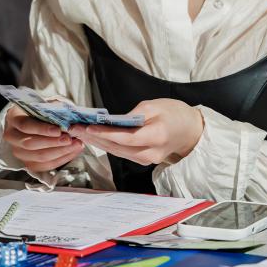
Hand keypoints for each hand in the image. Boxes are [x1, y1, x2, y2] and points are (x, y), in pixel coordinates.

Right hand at [3, 105, 83, 171]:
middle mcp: (12, 136)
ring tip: (76, 144)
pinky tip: (73, 151)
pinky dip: (61, 159)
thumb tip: (66, 115)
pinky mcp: (28, 163)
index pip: (26, 125)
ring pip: (38, 157)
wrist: (35, 120)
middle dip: (53, 142)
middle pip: (30, 144)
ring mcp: (18, 152)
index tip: (58, 130)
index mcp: (14, 118)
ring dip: (60, 152)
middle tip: (69, 139)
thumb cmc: (41, 110)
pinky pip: (45, 165)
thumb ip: (53, 108)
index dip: (42, 129)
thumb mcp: (45, 103)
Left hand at [68, 99, 203, 165]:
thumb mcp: (156, 105)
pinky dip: (108, 145)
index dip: (105, 134)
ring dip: (97, 143)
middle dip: (95, 138)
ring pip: (117, 152)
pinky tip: (95, 138)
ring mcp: (147, 160)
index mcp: (157, 136)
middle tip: (75, 129)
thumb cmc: (175, 114)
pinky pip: (122, 153)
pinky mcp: (143, 160)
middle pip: (118, 147)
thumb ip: (134, 115)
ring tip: (80, 133)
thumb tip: (113, 122)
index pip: (126, 138)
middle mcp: (151, 153)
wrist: (190, 130)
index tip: (88, 127)